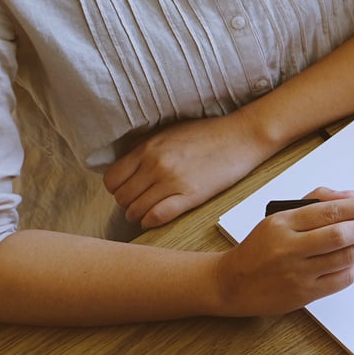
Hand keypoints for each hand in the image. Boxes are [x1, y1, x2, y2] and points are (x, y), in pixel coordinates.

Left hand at [104, 111, 274, 228]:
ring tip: (144, 215)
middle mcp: (155, 164)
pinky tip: (153, 220)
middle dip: (127, 204)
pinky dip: (151, 221)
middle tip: (137, 204)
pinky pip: (158, 215)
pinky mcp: (191, 195)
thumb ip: (145, 148)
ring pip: (137, 209)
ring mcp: (172, 181)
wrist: (240, 137)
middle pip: (122, 197)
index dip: (117, 189)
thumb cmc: (208, 134)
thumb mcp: (168, 133)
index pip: (112, 178)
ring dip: (137, 215)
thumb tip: (128, 165)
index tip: (126, 191)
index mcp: (147, 148)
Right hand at [212, 188, 353, 315]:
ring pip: (344, 257)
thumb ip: (315, 202)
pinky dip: (353, 267)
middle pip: (341, 234)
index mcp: (283, 222)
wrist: (231, 283)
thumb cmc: (260, 248)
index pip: (332, 210)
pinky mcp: (304, 294)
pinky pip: (340, 279)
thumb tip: (350, 196)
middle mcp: (289, 247)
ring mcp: (297, 272)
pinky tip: (352, 260)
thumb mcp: (280, 216)